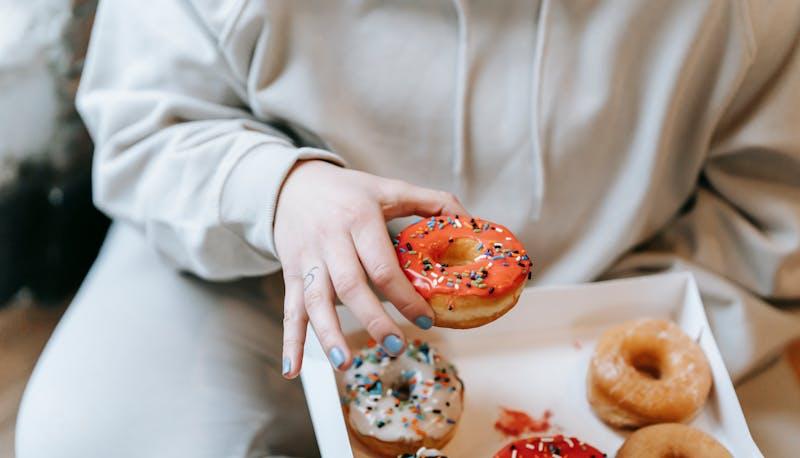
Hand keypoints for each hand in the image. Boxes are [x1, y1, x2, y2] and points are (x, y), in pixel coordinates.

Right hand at [275, 160, 468, 377]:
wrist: (294, 185)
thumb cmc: (349, 192)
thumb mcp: (388, 188)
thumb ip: (431, 201)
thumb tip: (470, 221)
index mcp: (360, 220)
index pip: (383, 264)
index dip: (405, 295)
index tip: (427, 319)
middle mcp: (330, 240)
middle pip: (350, 285)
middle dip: (373, 319)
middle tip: (396, 345)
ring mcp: (308, 259)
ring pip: (315, 301)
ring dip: (329, 334)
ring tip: (345, 362)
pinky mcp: (291, 273)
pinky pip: (290, 310)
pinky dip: (291, 341)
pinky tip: (294, 369)